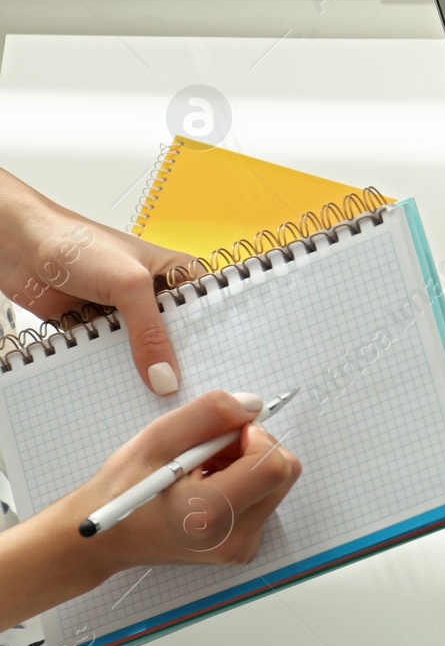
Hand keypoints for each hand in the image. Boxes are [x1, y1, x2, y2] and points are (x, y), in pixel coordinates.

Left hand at [0, 168, 193, 394]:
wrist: (20, 246)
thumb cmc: (79, 244)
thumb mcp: (128, 286)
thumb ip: (150, 334)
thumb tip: (166, 380)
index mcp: (177, 277)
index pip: (207, 315)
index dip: (215, 342)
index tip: (223, 371)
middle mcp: (156, 298)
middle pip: (179, 340)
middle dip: (180, 364)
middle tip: (192, 393)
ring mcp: (128, 317)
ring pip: (146, 355)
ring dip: (146, 372)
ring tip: (160, 401)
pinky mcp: (101, 333)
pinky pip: (116, 362)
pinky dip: (116, 374)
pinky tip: (125, 393)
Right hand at [0, 391, 302, 630]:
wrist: (105, 538)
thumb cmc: (124, 489)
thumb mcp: (158, 438)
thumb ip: (209, 414)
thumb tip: (253, 405)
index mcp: (210, 514)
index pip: (275, 466)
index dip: (256, 438)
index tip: (225, 434)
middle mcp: (234, 538)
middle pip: (283, 472)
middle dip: (253, 449)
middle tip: (208, 451)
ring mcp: (242, 546)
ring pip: (277, 483)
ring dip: (247, 464)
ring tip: (201, 470)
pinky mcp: (245, 546)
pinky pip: (266, 499)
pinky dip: (244, 482)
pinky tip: (208, 485)